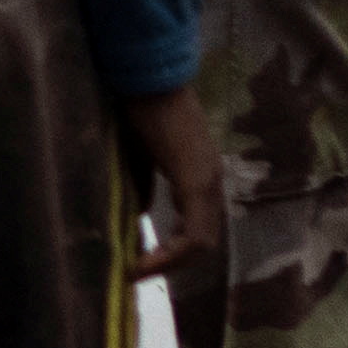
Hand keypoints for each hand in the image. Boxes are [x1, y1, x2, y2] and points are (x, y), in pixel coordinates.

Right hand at [122, 86, 232, 286]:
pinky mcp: (197, 181)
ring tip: (136, 272)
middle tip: (136, 274)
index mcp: (199, 171)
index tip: (137, 263)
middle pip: (203, 240)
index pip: (198, 224)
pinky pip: (194, 235)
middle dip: (169, 262)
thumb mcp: (136, 153)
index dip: (171, 250)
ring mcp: (208, 181)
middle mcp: (211, 180)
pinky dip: (169, 255)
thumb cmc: (136, 104)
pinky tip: (141, 262)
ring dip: (169, 263)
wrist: (144, 74)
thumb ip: (142, 183)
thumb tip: (141, 213)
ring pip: (202, 243)